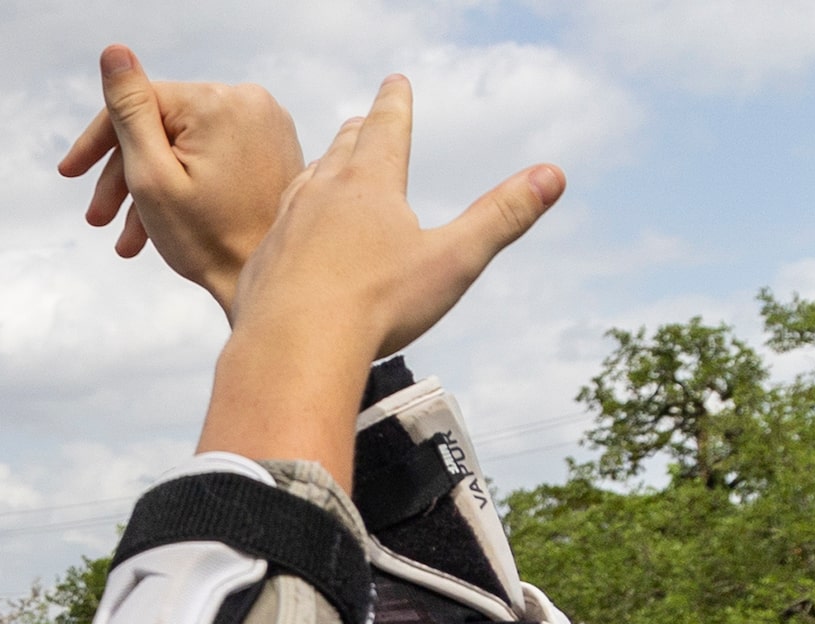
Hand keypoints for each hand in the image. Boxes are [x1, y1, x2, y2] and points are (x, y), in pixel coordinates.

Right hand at [60, 45, 302, 316]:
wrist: (272, 281)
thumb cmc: (209, 239)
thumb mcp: (152, 176)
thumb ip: (129, 112)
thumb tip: (113, 53)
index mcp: (214, 103)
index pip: (139, 102)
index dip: (99, 140)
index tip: (70, 174)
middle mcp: (246, 101)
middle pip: (162, 125)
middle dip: (124, 173)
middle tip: (97, 219)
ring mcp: (264, 122)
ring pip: (185, 143)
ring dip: (151, 187)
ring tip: (128, 239)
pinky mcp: (271, 145)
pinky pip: (213, 153)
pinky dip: (185, 182)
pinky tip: (163, 223)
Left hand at [232, 76, 562, 366]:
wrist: (291, 351)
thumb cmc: (377, 306)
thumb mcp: (453, 261)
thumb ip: (502, 217)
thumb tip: (554, 175)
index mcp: (370, 183)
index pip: (388, 126)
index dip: (395, 102)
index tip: (395, 81)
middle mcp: (321, 193)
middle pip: (342, 149)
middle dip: (358, 131)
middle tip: (362, 118)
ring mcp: (285, 227)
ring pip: (304, 183)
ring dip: (320, 169)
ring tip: (325, 166)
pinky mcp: (261, 264)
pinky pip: (276, 231)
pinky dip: (289, 221)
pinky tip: (289, 234)